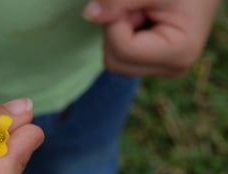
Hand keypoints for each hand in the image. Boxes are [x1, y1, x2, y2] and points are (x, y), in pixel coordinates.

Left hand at [83, 0, 220, 76]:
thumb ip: (118, 0)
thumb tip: (88, 15)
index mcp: (179, 54)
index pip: (122, 50)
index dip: (115, 22)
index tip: (133, 3)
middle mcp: (172, 69)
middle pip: (113, 62)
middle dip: (115, 29)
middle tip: (137, 8)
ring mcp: (161, 70)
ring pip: (113, 61)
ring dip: (117, 31)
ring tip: (142, 13)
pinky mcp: (152, 66)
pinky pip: (119, 57)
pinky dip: (121, 36)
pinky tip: (141, 21)